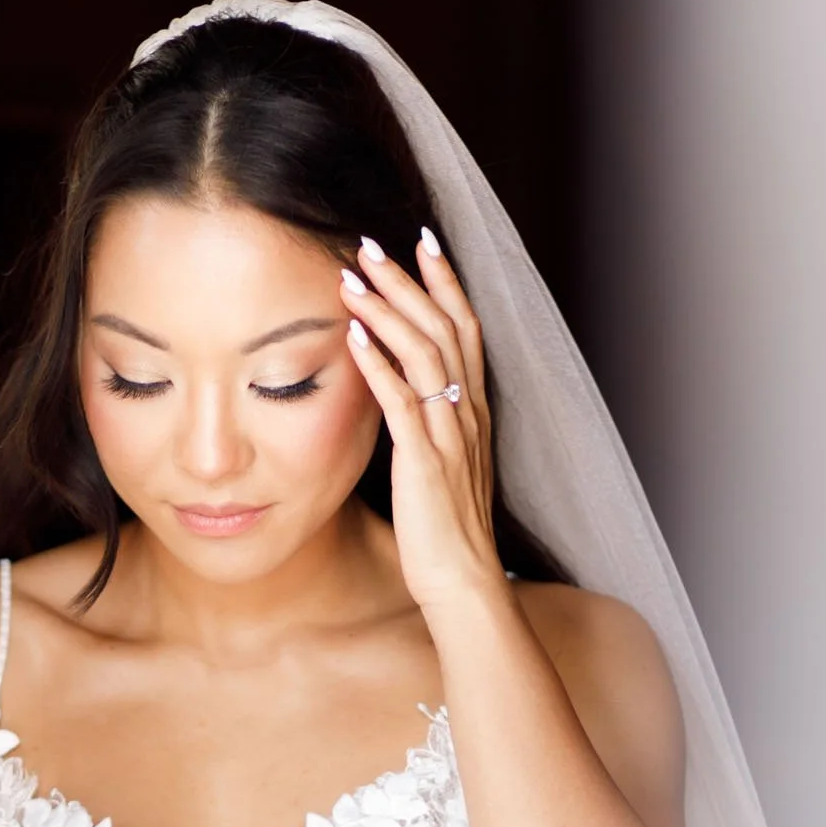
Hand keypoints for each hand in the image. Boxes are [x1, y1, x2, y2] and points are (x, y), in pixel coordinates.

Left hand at [340, 232, 505, 615]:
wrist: (465, 584)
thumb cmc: (448, 535)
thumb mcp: (442, 470)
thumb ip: (430, 430)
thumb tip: (405, 402)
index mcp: (474, 413)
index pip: (465, 330)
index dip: (446, 283)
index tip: (422, 243)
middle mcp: (467, 414)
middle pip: (445, 327)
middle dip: (409, 280)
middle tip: (372, 242)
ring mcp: (450, 435)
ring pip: (425, 353)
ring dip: (388, 309)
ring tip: (351, 276)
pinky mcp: (426, 461)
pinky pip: (403, 400)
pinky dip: (379, 363)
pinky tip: (353, 334)